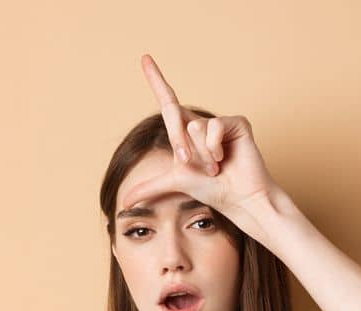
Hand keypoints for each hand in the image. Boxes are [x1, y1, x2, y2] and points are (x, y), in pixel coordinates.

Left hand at [118, 54, 278, 218]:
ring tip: (216, 167)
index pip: (167, 101)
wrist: (238, 198)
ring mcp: (219, 122)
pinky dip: (214, 147)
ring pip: (193, 127)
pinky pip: (213, 127)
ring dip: (201, 154)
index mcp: (185, 132)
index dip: (156, 79)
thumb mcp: (174, 184)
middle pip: (173, 115)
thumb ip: (149, 188)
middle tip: (195, 167)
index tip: (144, 57)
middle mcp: (200, 123)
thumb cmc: (213, 190)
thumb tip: (122, 203)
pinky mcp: (237, 123)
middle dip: (181, 146)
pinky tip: (225, 159)